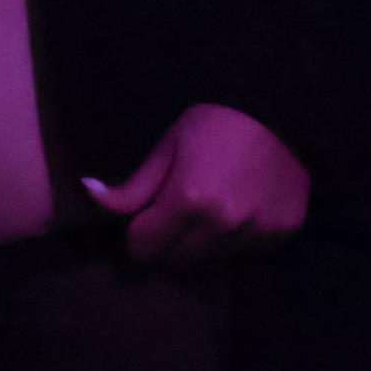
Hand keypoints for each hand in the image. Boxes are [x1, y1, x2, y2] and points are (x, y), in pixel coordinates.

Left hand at [81, 103, 309, 267]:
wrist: (281, 107)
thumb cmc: (216, 119)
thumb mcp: (168, 145)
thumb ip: (132, 186)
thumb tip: (87, 193)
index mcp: (188, 200)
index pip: (142, 249)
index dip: (135, 235)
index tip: (143, 218)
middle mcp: (223, 226)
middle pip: (174, 263)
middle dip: (164, 243)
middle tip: (173, 213)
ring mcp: (256, 234)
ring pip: (209, 262)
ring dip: (199, 244)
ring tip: (208, 206)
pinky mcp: (283, 234)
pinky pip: (244, 253)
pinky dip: (234, 240)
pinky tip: (239, 207)